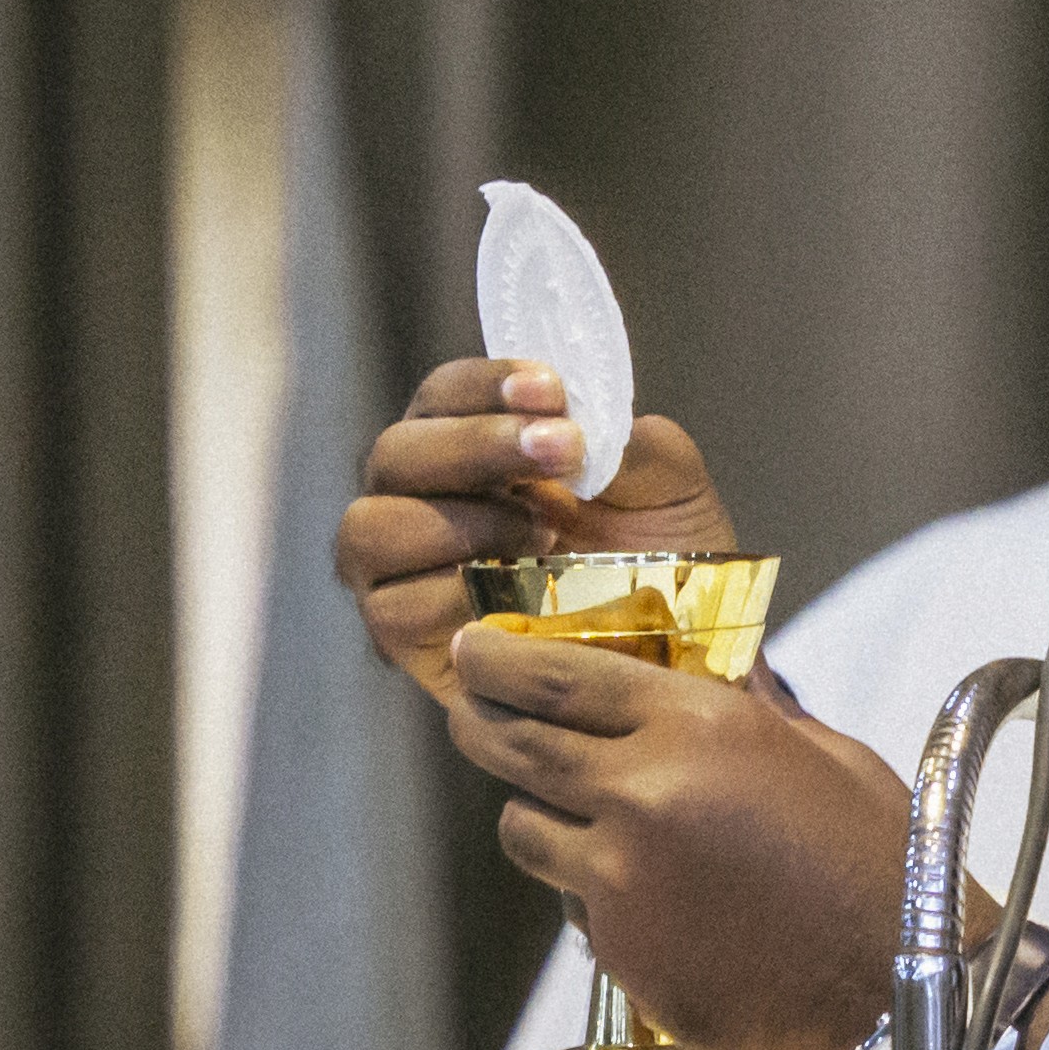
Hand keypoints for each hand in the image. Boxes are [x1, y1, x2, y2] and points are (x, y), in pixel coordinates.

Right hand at [336, 358, 749, 704]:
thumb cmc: (661, 568)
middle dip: (475, 444)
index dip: (484, 385)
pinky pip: (390, 609)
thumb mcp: (672, 496)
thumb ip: (639, 446)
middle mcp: (424, 505)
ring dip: (457, 519)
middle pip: (395, 453)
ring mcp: (407, 576)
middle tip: (562, 449)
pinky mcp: (411, 644)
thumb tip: (597, 420)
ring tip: (540, 533)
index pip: (443, 398)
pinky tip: (515, 592)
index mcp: (472, 452)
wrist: (679, 664)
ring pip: (369, 529)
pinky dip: (448, 594)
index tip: (551, 390)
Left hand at [440, 619, 913, 1049]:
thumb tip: (704, 682)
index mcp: (701, 727)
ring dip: (540, 816)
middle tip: (477, 717)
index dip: (496, 662)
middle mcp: (645, 794)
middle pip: (511, 746)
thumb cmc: (890, 870)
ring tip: (588, 821)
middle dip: (483, 725)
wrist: (909, 995)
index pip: (554, 677)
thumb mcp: (826, 757)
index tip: (474, 653)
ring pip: (525, 830)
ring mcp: (622, 880)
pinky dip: (595, 894)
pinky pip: (574, 907)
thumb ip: (743, 716)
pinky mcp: (620, 953)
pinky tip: (658, 900)